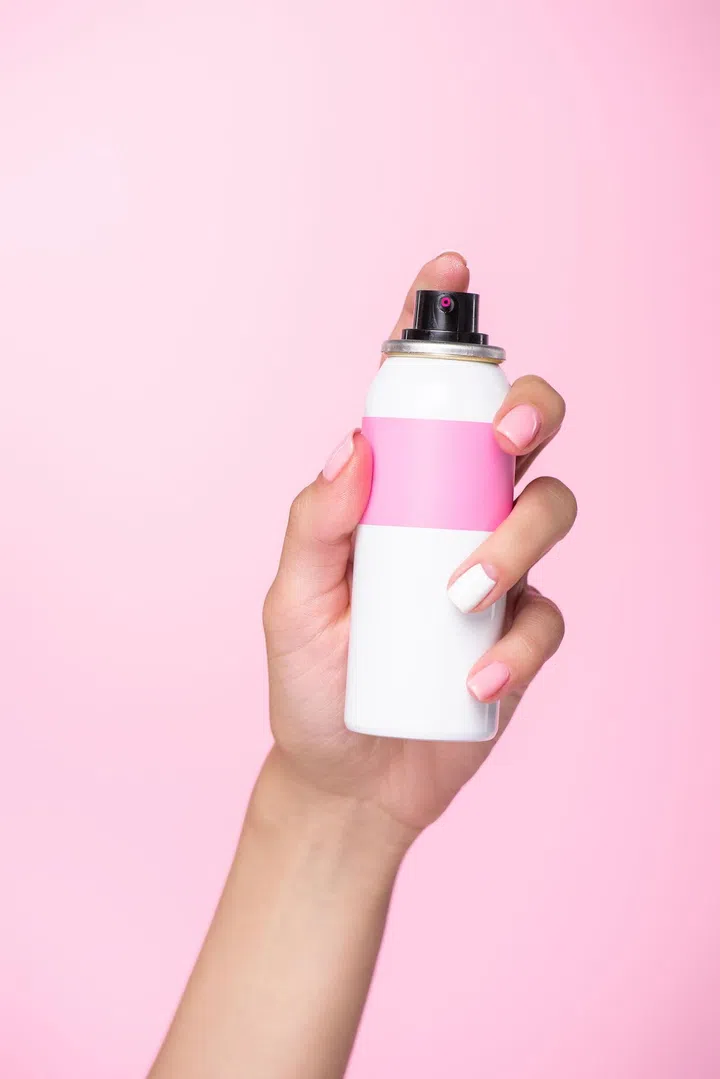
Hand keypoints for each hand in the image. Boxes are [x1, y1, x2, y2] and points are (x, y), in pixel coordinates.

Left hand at [262, 252, 576, 837]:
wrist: (349, 776)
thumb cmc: (312, 680)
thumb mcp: (292, 601)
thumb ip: (314, 523)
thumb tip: (353, 443)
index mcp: (399, 495)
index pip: (425, 400)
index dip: (439, 330)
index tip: (447, 271)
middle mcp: (456, 516)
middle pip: (523, 431)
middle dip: (530, 410)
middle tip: (503, 436)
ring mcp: (498, 569)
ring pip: (551, 508)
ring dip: (517, 539)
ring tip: (460, 599)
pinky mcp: (524, 632)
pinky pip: (549, 615)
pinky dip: (519, 645)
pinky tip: (475, 682)